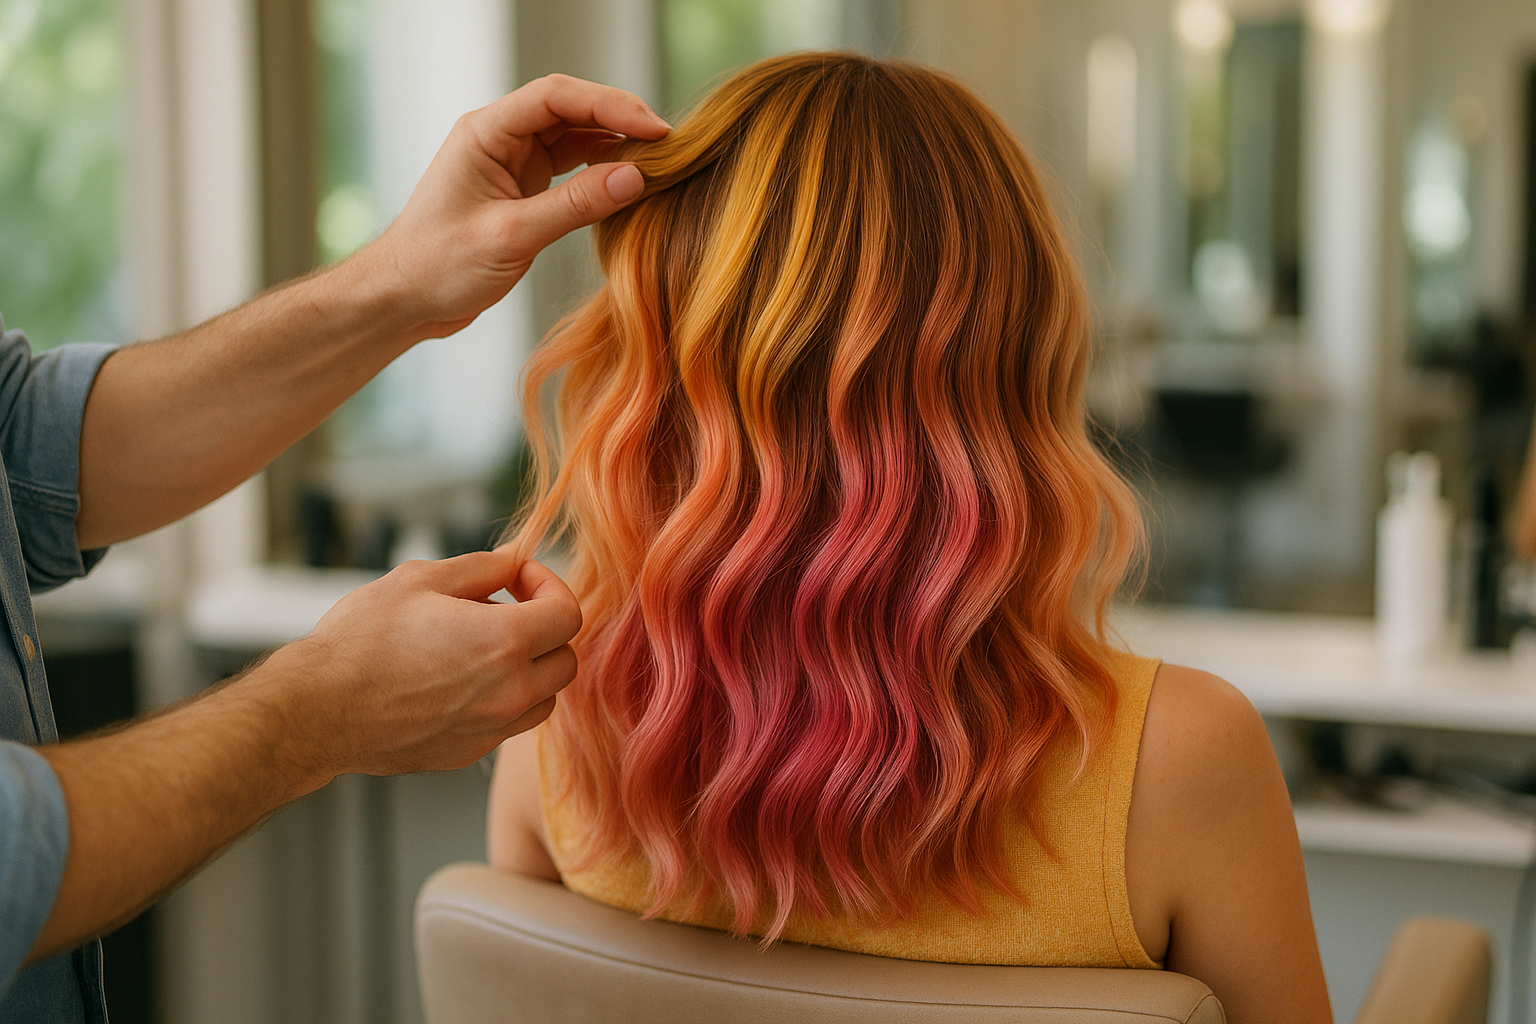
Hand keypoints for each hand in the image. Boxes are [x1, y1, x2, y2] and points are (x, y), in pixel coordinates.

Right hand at [258, 550, 581, 779]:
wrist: (318, 710)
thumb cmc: (360, 642)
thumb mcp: (420, 579)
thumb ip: (481, 568)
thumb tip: (513, 563)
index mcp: (505, 642)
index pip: (568, 614)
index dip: (549, 586)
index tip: (519, 579)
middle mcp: (510, 692)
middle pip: (566, 660)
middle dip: (547, 629)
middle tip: (508, 609)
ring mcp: (491, 729)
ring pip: (545, 697)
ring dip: (531, 668)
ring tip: (485, 647)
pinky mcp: (469, 753)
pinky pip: (510, 724)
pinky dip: (504, 700)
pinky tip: (463, 680)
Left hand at [361, 74, 669, 339]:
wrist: (404, 299)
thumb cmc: (439, 266)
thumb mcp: (512, 236)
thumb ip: (573, 206)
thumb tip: (635, 179)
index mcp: (486, 133)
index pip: (556, 97)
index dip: (610, 106)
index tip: (654, 130)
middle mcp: (499, 138)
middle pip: (571, 110)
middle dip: (619, 121)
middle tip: (666, 145)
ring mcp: (512, 163)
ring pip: (575, 138)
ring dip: (614, 147)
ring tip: (655, 164)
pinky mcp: (522, 190)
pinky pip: (571, 168)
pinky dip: (601, 174)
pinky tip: (628, 184)